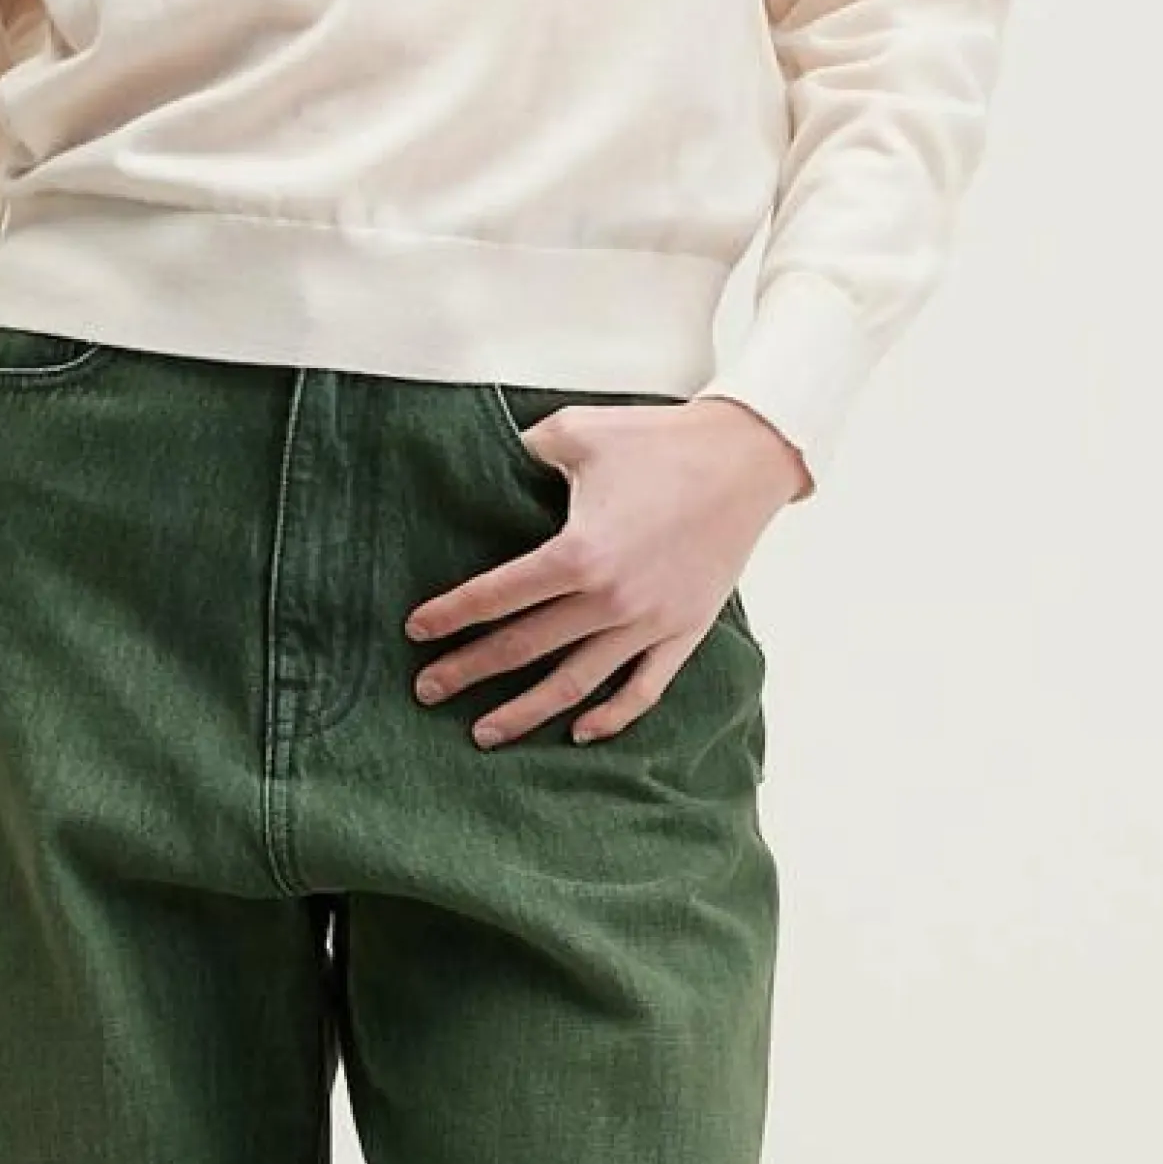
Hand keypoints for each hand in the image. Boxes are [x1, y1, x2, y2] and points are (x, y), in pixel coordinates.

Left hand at [403, 398, 806, 745]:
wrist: (746, 456)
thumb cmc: (659, 439)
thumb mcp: (577, 431)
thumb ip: (522, 452)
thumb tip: (482, 462)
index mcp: (579, 553)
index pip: (497, 596)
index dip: (451, 615)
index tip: (416, 631)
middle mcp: (611, 599)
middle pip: (524, 648)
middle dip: (468, 672)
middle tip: (426, 690)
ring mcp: (651, 622)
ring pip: (576, 685)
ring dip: (525, 711)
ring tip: (482, 732)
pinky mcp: (685, 631)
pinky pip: (643, 689)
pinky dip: (611, 718)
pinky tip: (578, 732)